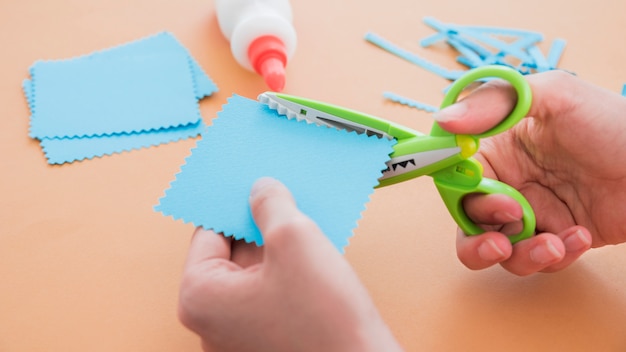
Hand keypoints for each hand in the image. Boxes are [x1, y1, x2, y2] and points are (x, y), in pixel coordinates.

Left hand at [178, 177, 402, 351]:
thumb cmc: (325, 322)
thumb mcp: (295, 239)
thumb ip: (271, 204)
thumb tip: (261, 189)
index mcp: (201, 297)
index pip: (208, 232)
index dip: (234, 203)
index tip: (252, 182)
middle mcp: (214, 322)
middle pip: (233, 253)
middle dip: (259, 223)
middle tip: (283, 195)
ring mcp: (242, 335)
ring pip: (257, 272)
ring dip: (279, 245)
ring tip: (305, 219)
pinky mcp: (270, 341)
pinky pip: (273, 293)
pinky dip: (290, 270)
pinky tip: (315, 250)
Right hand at [433, 70, 625, 275]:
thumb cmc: (614, 124)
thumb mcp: (557, 95)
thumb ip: (496, 102)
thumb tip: (443, 120)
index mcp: (498, 148)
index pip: (454, 173)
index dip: (456, 189)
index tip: (475, 193)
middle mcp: (508, 182)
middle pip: (467, 221)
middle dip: (480, 239)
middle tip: (502, 241)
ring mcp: (532, 212)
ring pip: (497, 249)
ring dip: (520, 256)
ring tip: (554, 244)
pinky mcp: (557, 237)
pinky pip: (538, 260)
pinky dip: (556, 256)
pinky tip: (581, 237)